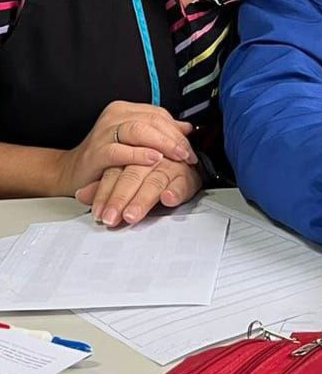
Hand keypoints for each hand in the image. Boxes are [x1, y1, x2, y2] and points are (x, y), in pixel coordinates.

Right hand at [58, 101, 197, 196]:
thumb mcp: (136, 142)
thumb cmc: (107, 158)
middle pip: (152, 120)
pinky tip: (154, 159)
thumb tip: (187, 128)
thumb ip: (159, 132)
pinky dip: (140, 154)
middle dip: (174, 138)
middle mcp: (115, 116)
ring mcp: (104, 132)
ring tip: (178, 156)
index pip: (159, 114)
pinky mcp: (96, 151)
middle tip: (189, 155)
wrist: (72, 173)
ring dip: (163, 144)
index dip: (178, 131)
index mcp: (126, 110)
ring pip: (140, 130)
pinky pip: (121, 150)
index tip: (191, 148)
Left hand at [75, 157, 202, 225]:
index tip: (98, 213)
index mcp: (133, 156)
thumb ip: (104, 186)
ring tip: (131, 215)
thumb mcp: (122, 175)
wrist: (181, 162)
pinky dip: (175, 191)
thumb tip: (82, 194)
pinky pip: (182, 183)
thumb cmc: (149, 173)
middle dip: (120, 198)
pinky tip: (167, 198)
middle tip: (111, 217)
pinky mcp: (187, 177)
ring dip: (143, 199)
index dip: (104, 193)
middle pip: (133, 175)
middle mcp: (152, 160)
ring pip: (155, 180)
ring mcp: (170, 166)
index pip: (114, 173)